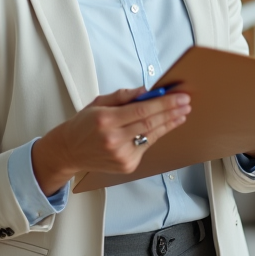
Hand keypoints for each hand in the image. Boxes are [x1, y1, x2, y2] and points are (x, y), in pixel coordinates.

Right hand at [31, 87, 190, 194]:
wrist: (69, 151)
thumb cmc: (84, 125)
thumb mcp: (99, 103)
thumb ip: (123, 96)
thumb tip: (146, 90)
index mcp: (106, 120)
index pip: (142, 110)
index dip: (164, 103)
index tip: (180, 97)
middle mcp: (113, 139)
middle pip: (150, 123)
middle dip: (172, 112)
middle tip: (186, 103)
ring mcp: (120, 155)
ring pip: (151, 136)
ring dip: (169, 123)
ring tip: (182, 113)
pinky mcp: (126, 165)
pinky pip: (146, 146)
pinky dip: (157, 134)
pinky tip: (166, 126)